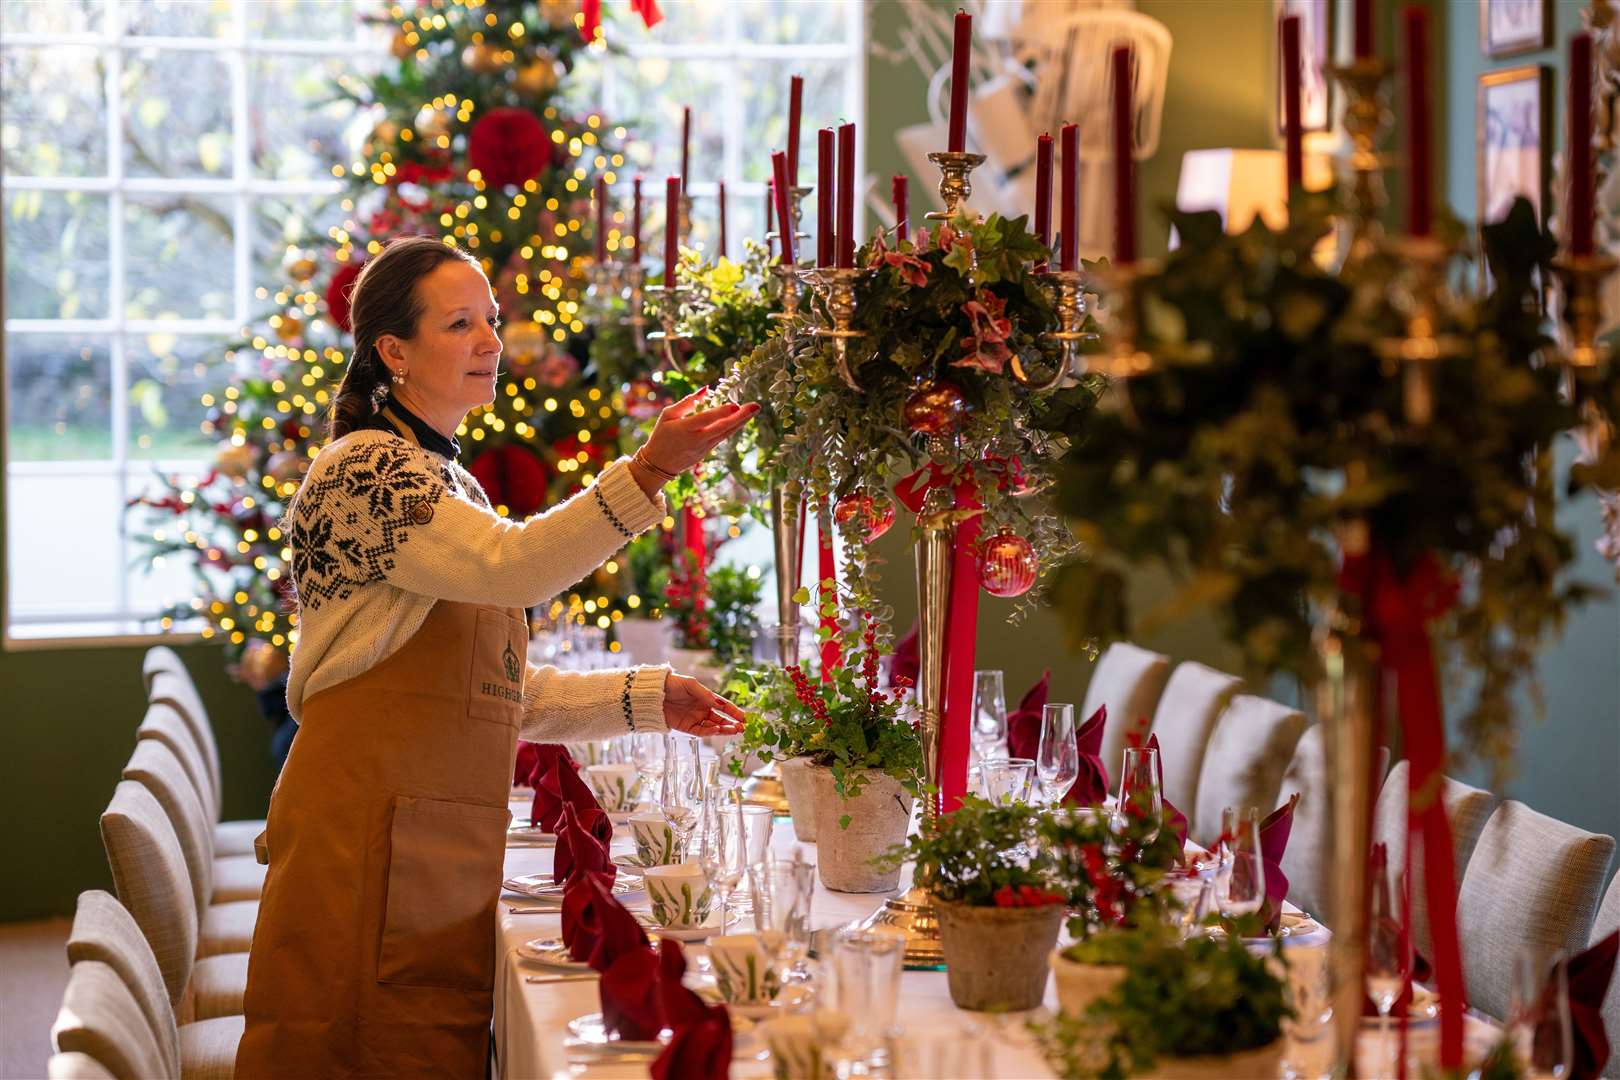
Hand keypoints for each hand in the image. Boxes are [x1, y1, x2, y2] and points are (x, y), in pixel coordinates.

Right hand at [635, 388, 758, 480]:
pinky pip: (723, 437)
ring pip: (726, 433)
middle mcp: (697, 439)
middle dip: (740, 417)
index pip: (706, 419)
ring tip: (754, 410)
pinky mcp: (708, 452)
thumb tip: (706, 389)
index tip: (736, 405)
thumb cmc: (661, 435)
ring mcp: (704, 447)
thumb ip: (686, 402)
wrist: (658, 464)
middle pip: (722, 427)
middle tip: (756, 406)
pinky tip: (742, 419)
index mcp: (684, 429)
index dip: (721, 412)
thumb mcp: (668, 415)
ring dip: (741, 422)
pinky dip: (733, 428)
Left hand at [662, 672, 745, 737]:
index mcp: (705, 698)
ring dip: (724, 729)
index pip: (724, 706)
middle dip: (732, 723)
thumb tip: (721, 703)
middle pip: (721, 719)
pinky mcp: (686, 728)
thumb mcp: (691, 685)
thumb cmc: (672, 684)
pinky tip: (717, 730)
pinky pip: (700, 731)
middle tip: (742, 728)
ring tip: (734, 730)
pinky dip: (709, 732)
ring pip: (713, 727)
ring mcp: (695, 719)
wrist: (653, 694)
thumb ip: (706, 694)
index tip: (745, 717)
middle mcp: (702, 710)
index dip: (735, 712)